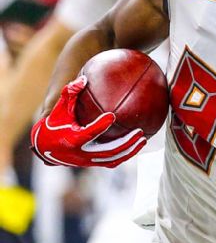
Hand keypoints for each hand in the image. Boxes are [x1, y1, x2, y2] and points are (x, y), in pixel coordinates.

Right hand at [30, 77, 145, 167]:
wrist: (45, 148)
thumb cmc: (54, 125)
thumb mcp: (59, 109)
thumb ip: (70, 94)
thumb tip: (84, 79)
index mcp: (72, 140)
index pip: (89, 133)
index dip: (100, 125)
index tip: (112, 115)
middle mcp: (81, 154)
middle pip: (108, 151)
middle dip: (126, 143)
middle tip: (139, 132)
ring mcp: (88, 162)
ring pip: (113, 159)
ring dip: (130, 150)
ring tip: (143, 139)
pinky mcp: (93, 164)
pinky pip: (112, 162)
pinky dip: (125, 155)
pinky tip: (136, 145)